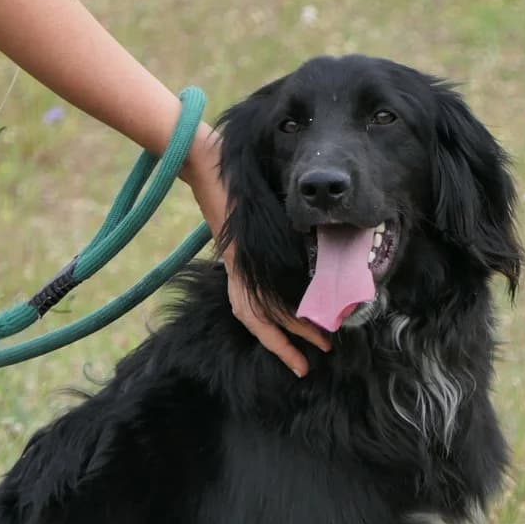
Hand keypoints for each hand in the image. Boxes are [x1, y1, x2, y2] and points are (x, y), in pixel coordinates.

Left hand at [182, 130, 330, 375]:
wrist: (203, 163)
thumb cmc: (227, 183)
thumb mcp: (247, 219)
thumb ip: (263, 239)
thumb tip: (295, 249)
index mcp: (238, 267)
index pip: (256, 311)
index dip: (276, 336)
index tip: (299, 356)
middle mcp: (236, 271)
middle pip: (259, 320)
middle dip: (287, 344)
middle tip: (314, 360)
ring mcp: (236, 264)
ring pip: (261, 311)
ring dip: (292, 330)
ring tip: (321, 341)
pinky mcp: (237, 254)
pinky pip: (258, 290)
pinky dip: (280, 307)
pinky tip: (305, 315)